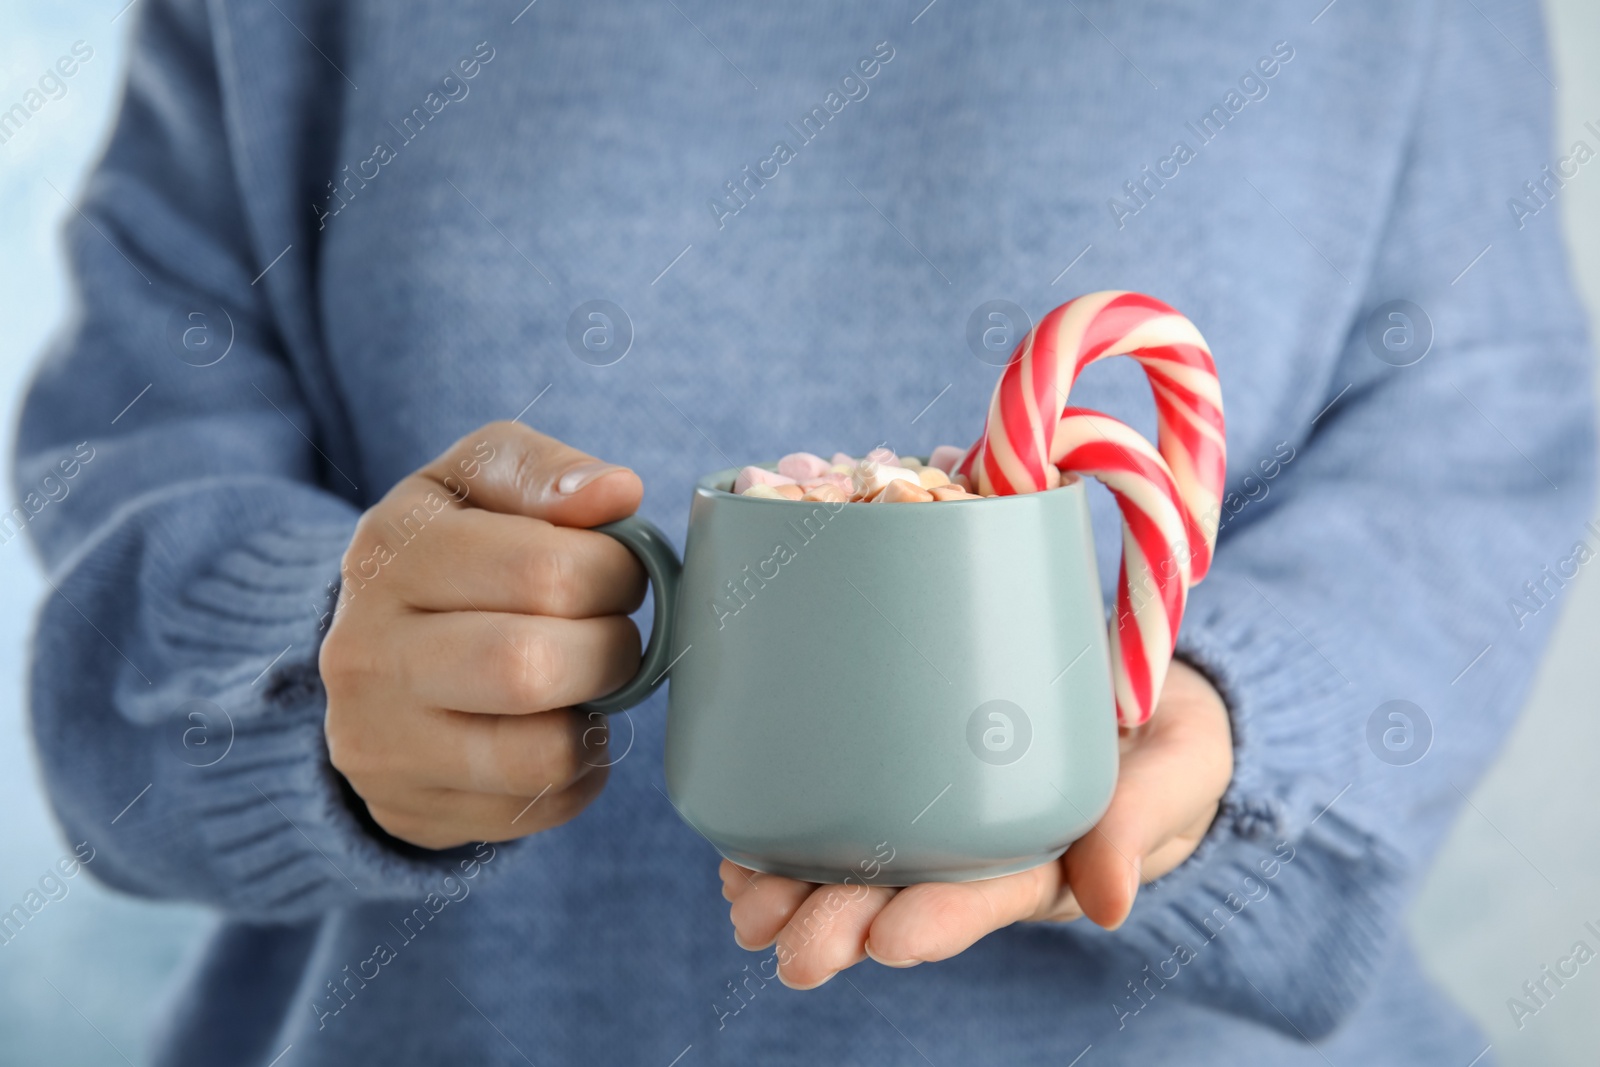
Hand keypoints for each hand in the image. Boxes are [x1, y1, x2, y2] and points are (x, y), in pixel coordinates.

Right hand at [320, 422, 646, 848]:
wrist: (369, 656)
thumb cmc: (449, 553)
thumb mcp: (476, 482)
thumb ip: (544, 471)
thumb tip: (617, 491)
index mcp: (389, 550)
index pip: (543, 570)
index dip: (615, 572)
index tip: (617, 571)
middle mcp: (365, 651)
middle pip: (533, 667)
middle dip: (610, 648)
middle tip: (611, 632)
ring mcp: (380, 743)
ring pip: (539, 753)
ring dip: (596, 715)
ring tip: (586, 682)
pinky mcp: (410, 810)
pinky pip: (541, 804)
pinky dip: (578, 767)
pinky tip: (554, 727)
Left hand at [719, 659, 1232, 987]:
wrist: (1143, 682)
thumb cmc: (1167, 732)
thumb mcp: (1179, 768)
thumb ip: (1142, 820)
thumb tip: (1109, 903)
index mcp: (1046, 856)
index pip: (988, 894)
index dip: (939, 919)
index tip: (890, 940)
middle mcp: (981, 848)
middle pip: (906, 893)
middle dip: (844, 924)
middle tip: (794, 951)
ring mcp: (940, 814)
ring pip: (860, 862)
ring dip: (798, 892)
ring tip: (745, 909)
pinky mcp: (908, 768)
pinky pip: (843, 808)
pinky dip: (788, 834)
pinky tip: (737, 856)